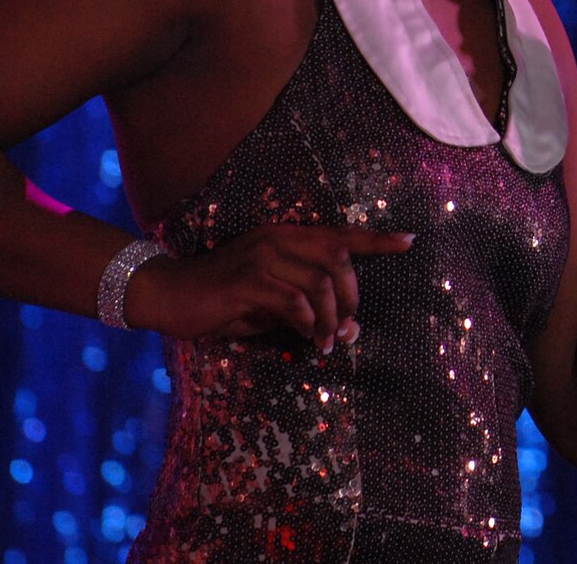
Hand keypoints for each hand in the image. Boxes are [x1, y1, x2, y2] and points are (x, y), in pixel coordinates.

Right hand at [125, 223, 415, 352]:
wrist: (166, 293)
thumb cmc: (221, 298)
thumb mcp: (268, 302)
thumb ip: (306, 308)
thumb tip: (348, 328)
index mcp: (287, 237)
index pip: (342, 234)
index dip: (378, 239)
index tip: (410, 240)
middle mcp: (279, 239)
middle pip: (340, 259)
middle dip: (353, 296)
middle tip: (348, 326)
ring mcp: (263, 257)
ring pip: (322, 282)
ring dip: (333, 317)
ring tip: (328, 342)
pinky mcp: (247, 281)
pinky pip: (295, 301)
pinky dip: (309, 323)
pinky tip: (309, 339)